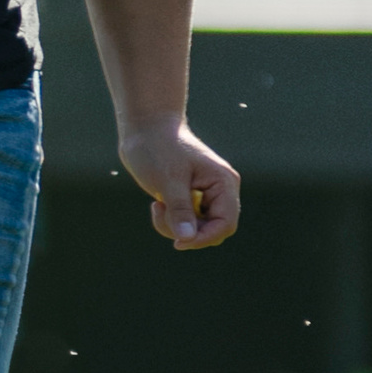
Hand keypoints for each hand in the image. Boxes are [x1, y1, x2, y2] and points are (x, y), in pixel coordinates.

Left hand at [118, 119, 240, 251]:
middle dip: (186, 230)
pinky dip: (170, 220)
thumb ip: (180, 209)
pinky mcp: (190, 199)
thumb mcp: (168, 179)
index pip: (226, 223)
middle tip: (161, 211)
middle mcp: (220, 191)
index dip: (205, 237)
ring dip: (174, 225)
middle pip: (212, 230)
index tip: (179, 243)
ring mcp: (206, 196)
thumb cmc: (158, 147)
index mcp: (224, 183)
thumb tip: (188, 238)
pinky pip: (185, 223)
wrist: (145, 129)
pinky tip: (159, 203)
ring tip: (158, 205)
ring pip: (197, 230)